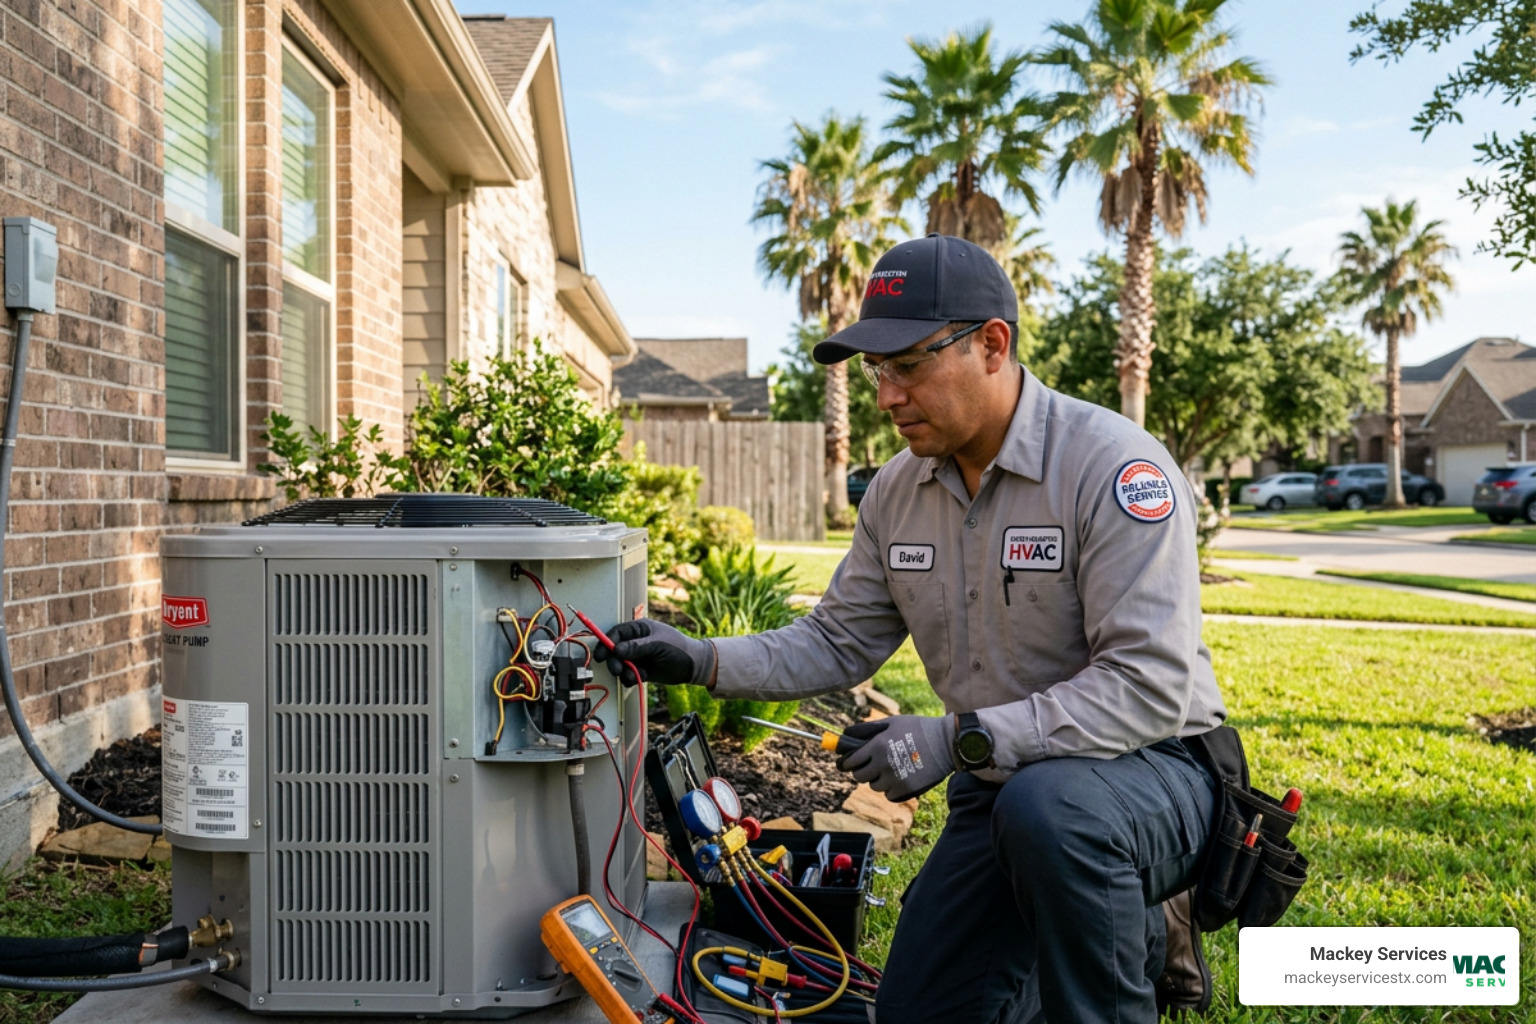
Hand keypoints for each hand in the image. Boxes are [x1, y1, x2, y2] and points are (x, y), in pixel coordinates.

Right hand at [605, 619, 715, 687]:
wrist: (693, 666)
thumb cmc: (679, 648)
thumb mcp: (657, 645)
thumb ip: (636, 647)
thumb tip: (616, 650)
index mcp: (639, 629)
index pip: (616, 633)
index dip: (606, 643)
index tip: (602, 655)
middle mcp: (636, 642)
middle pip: (614, 650)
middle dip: (614, 661)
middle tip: (618, 669)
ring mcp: (637, 656)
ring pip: (620, 664)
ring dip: (623, 671)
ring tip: (633, 675)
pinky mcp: (640, 670)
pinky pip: (627, 675)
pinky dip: (630, 678)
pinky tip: (640, 678)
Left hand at [835, 714, 955, 801]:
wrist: (946, 743)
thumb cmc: (918, 728)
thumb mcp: (893, 722)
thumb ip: (869, 729)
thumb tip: (848, 734)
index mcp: (877, 746)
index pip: (850, 761)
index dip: (846, 763)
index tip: (846, 763)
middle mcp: (882, 764)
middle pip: (859, 776)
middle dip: (862, 771)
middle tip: (870, 767)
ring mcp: (894, 778)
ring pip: (874, 786)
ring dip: (878, 779)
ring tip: (891, 769)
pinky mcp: (905, 790)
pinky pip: (888, 795)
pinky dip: (891, 789)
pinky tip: (900, 777)